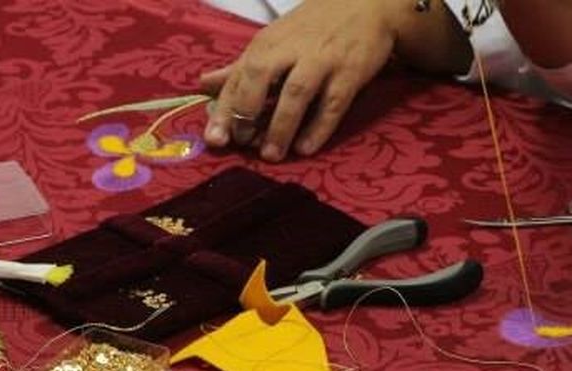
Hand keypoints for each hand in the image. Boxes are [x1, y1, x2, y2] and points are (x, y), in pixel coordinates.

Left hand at [201, 0, 406, 161]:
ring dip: (281, 126)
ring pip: (296, 93)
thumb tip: (203, 84)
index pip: (238, 77)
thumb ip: (240, 67)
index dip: (224, 110)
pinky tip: (305, 148)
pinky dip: (318, 127)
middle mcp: (291, 50)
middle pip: (260, 77)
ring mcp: (321, 61)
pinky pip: (332, 104)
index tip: (213, 138)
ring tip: (271, 155)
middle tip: (243, 143)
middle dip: (247, 111)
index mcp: (267, 44)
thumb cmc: (313, 27)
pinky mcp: (349, 73)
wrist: (368, 3)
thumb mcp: (273, 40)